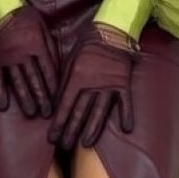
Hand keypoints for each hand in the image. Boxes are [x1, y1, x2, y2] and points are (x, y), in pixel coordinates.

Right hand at [0, 4, 58, 117]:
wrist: (2, 9)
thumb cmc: (27, 19)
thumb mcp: (44, 29)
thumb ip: (51, 49)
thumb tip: (59, 69)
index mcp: (38, 47)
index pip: (48, 71)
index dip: (53, 87)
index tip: (58, 101)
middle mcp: (23, 55)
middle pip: (34, 80)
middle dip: (41, 97)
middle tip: (47, 113)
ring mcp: (8, 59)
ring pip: (18, 82)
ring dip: (25, 99)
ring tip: (31, 113)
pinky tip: (3, 106)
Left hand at [48, 24, 139, 150]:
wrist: (110, 32)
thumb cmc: (85, 48)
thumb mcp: (68, 62)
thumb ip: (63, 83)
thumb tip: (54, 105)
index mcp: (76, 78)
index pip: (64, 106)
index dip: (58, 123)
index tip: (52, 138)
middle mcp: (92, 85)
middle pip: (80, 113)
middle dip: (71, 131)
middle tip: (64, 146)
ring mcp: (109, 86)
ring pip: (100, 112)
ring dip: (92, 129)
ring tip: (85, 144)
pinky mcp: (124, 84)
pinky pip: (126, 103)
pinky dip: (126, 116)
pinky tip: (126, 130)